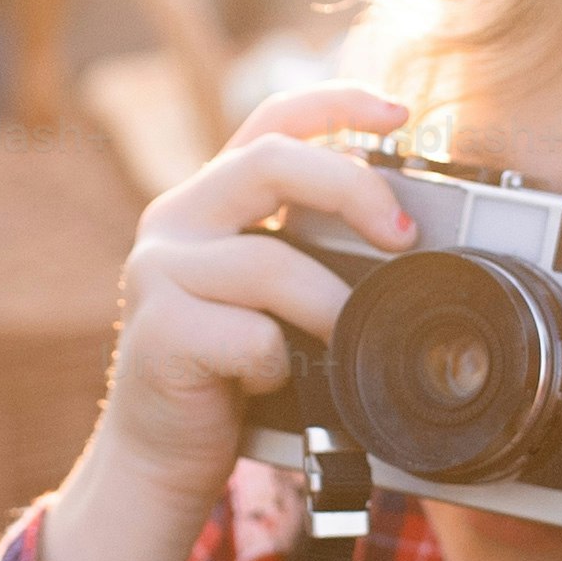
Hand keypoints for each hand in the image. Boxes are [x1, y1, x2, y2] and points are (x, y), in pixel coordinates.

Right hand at [37, 83, 414, 560]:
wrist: (157, 457)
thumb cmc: (229, 376)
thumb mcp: (269, 297)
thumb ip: (305, 252)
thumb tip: (403, 234)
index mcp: (208, 200)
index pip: (271, 121)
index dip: (338, 102)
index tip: (401, 113)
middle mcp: (174, 220)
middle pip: (272, 162)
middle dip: (354, 191)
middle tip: (403, 239)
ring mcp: (158, 273)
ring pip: (270, 261)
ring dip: (329, 304)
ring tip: (344, 338)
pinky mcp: (159, 333)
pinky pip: (252, 336)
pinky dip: (282, 365)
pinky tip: (273, 383)